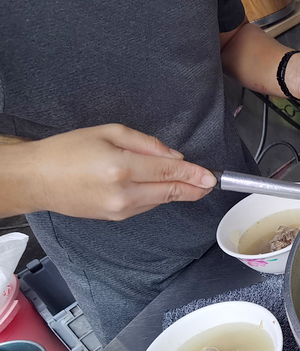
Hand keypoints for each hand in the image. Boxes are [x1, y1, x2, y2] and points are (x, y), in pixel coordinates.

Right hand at [14, 124, 216, 219]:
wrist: (36, 179)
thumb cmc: (67, 151)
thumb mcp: (109, 132)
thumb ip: (146, 144)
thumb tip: (174, 156)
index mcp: (122, 167)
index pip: (169, 171)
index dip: (194, 174)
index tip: (211, 177)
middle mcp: (123, 192)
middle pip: (171, 191)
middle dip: (193, 188)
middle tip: (209, 183)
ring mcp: (120, 209)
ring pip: (160, 200)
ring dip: (175, 191)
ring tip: (188, 181)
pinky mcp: (116, 218)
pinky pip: (146, 206)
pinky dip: (156, 195)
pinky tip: (157, 186)